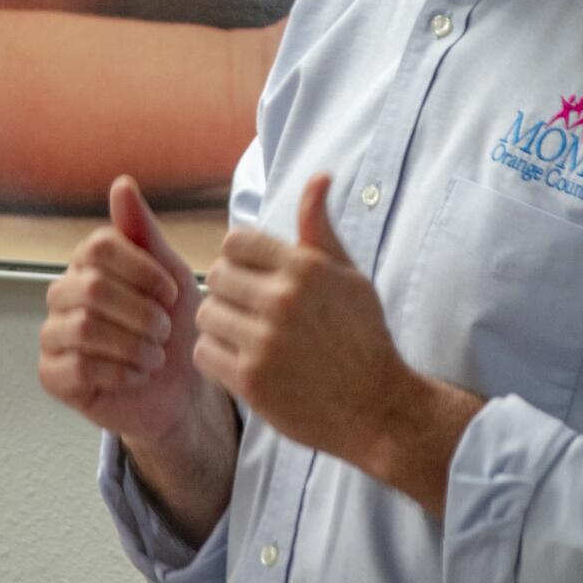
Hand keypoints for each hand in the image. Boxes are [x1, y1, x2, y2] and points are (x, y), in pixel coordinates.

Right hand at [39, 175, 202, 448]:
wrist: (181, 389)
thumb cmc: (174, 327)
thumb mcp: (171, 274)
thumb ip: (144, 232)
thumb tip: (121, 183)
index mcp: (87, 263)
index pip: (100, 246)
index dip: (143, 270)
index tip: (171, 294)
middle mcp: (62, 293)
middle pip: (93, 288)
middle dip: (141, 313)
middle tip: (164, 330)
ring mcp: (52, 334)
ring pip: (86, 328)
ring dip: (134, 345)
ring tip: (155, 354)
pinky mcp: (52, 375)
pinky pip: (78, 368)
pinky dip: (120, 373)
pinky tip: (137, 375)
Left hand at [196, 174, 409, 463]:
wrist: (377, 406)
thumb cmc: (362, 336)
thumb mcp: (348, 276)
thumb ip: (320, 228)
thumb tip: (319, 176)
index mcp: (305, 267)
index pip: (236, 241)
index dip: (240, 258)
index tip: (254, 278)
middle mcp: (282, 299)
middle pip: (215, 276)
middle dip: (228, 291)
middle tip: (248, 310)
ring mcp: (264, 341)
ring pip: (206, 315)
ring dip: (220, 325)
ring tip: (245, 336)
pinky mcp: (250, 380)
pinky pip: (205, 353)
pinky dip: (217, 357)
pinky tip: (242, 361)